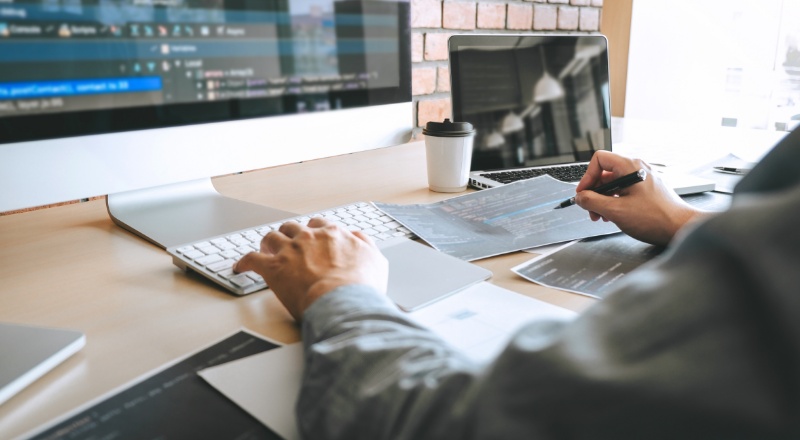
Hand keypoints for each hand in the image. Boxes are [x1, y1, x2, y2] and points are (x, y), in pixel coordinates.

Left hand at [233, 218, 388, 320]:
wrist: (344, 302)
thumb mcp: (375, 260)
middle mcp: (309, 237)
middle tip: (287, 243)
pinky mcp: (273, 268)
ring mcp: (290, 251)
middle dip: (288, 234)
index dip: (313, 231)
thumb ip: (365, 244)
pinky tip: (241, 267)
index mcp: (333, 234)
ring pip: (271, 238)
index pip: (319, 224)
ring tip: (265, 249)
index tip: (312, 237)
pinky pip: (252, 259)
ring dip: (267, 243)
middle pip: (292, 227)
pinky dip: (245, 262)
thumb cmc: (361, 287)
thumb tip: (358, 237)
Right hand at [574, 151, 702, 245]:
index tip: (583, 193)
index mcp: (630, 167)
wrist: (680, 228)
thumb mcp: (616, 211)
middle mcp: (637, 169)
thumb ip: (593, 202)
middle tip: (590, 209)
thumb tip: (580, 197)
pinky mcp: (646, 190)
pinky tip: (614, 215)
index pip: (599, 160)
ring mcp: (643, 179)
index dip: (587, 177)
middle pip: (605, 173)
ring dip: (603, 199)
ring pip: (614, 184)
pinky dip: (615, 201)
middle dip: (594, 192)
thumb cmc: (656, 218)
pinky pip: (624, 191)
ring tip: (602, 216)